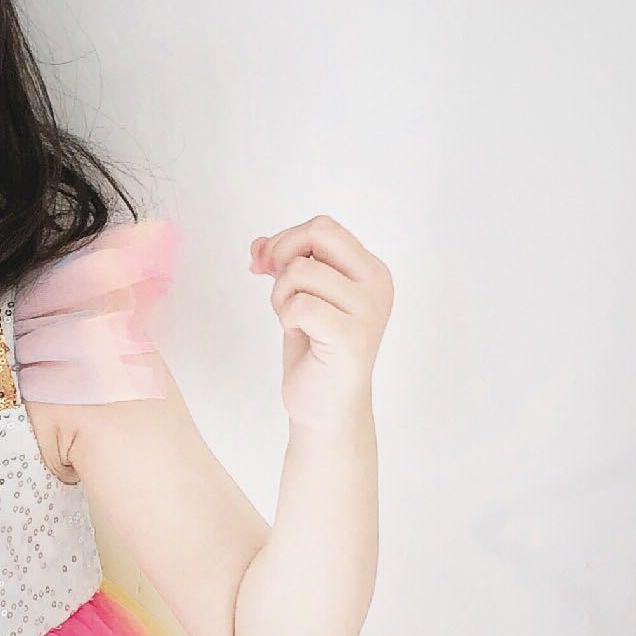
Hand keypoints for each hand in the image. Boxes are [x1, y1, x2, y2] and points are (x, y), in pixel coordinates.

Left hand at [248, 214, 392, 432]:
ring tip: (292, 319)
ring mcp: (368, 310)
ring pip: (301, 271)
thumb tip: (258, 244)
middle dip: (282, 253)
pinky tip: (298, 334)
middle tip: (273, 283)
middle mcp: (376, 284)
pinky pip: (300, 305)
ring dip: (281, 294)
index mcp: (370, 270)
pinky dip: (286, 317)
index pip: (324, 227)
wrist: (326, 407)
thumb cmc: (315, 351)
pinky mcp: (352, 336)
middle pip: (319, 233)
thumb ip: (286, 264)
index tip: (266, 263)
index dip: (286, 239)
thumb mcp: (300, 296)